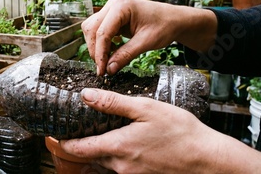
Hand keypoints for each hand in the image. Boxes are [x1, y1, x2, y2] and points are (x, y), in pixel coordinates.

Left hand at [60, 88, 260, 173]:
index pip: (77, 149)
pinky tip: (115, 147)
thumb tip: (86, 95)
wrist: (208, 160)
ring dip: (91, 155)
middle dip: (73, 149)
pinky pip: (117, 170)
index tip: (52, 135)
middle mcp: (120, 167)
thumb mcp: (146, 109)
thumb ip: (113, 103)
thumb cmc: (180, 132)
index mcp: (117, 148)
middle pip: (87, 160)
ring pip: (102, 166)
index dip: (61, 143)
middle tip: (65, 135)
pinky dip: (108, 160)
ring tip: (86, 139)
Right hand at [82, 0, 217, 74]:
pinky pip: (99, 29)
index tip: (102, 71)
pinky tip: (111, 53)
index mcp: (121, 7)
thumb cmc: (164, 26)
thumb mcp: (146, 42)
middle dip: (95, 50)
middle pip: (91, 29)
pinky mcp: (112, 16)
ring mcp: (111, 9)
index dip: (100, 54)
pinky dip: (101, 43)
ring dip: (96, 46)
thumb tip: (109, 70)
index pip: (102, 32)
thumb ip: (125, 55)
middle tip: (102, 69)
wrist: (174, 19)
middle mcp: (113, 4)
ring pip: (91, 29)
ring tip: (106, 62)